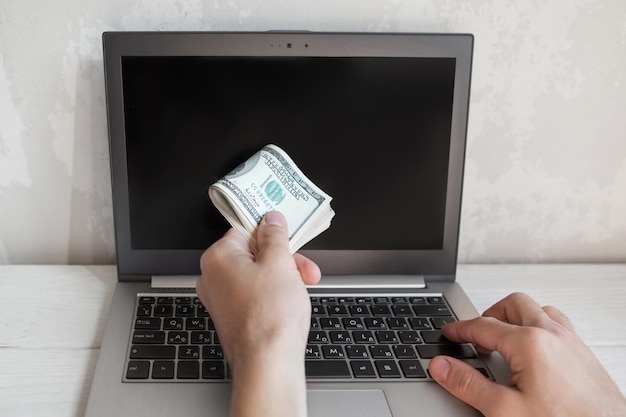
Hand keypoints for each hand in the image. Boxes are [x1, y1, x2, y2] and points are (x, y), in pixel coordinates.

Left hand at [196, 211, 320, 416]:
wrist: (269, 363)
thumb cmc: (270, 317)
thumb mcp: (280, 263)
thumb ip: (275, 236)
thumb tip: (271, 220)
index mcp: (217, 258)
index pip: (245, 230)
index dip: (272, 234)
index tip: (288, 237)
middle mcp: (213, 278)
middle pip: (254, 254)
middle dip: (284, 260)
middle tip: (304, 267)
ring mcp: (222, 300)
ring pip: (257, 275)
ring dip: (284, 277)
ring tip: (304, 286)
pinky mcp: (233, 318)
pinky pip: (255, 295)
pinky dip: (275, 295)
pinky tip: (292, 302)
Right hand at [429, 292, 625, 416]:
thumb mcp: (505, 410)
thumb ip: (468, 385)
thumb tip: (442, 366)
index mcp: (529, 343)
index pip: (483, 326)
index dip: (460, 329)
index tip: (449, 333)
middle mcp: (552, 334)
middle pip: (512, 304)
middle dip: (489, 314)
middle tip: (475, 335)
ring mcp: (571, 341)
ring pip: (538, 309)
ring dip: (516, 317)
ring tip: (503, 338)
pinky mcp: (583, 353)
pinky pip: (557, 323)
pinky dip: (538, 326)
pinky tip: (534, 348)